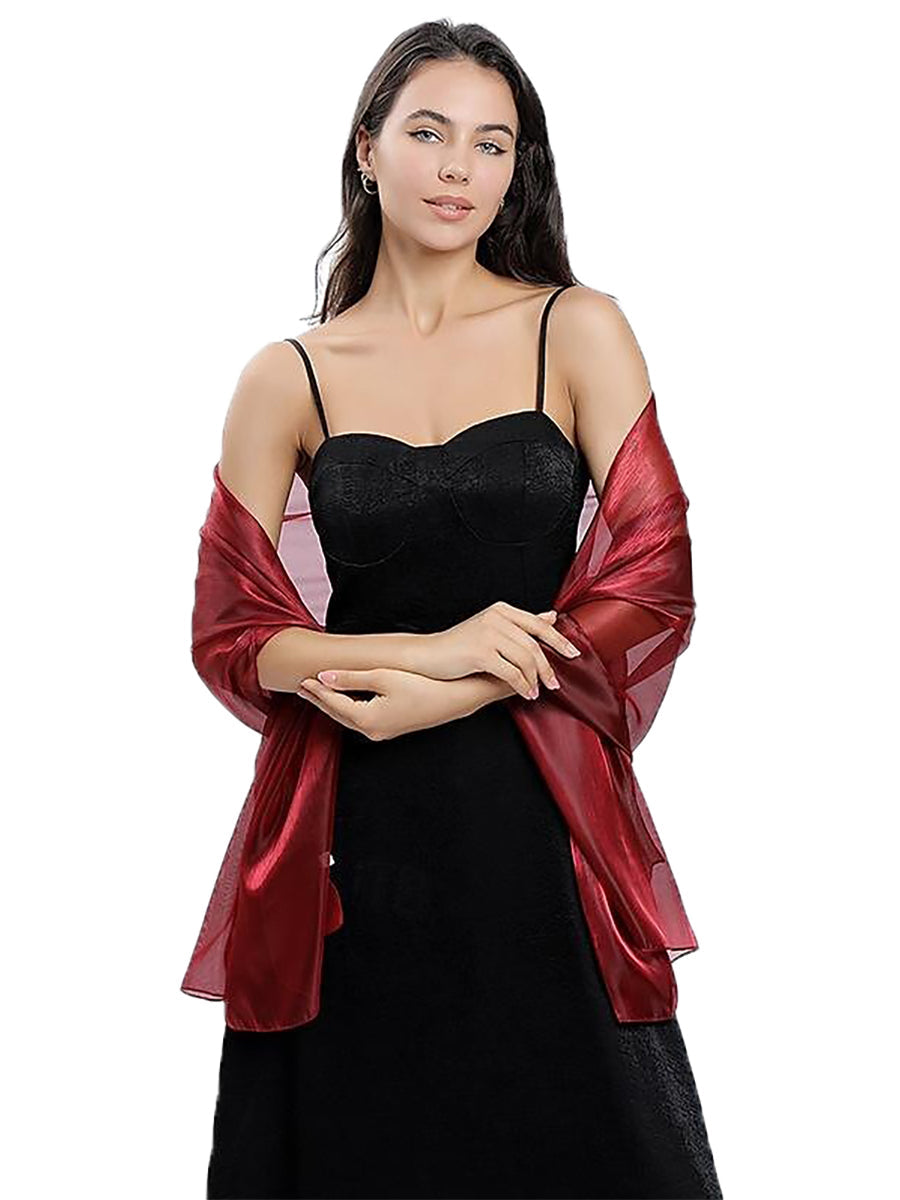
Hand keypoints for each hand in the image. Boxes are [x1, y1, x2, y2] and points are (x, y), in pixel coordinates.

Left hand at [296, 666, 483, 740]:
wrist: (455, 698)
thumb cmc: (422, 685)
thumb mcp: (383, 677)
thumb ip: (350, 678)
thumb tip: (323, 677)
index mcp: (367, 719)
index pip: (333, 704)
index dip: (316, 690)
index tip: (302, 678)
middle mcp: (372, 731)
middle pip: (337, 714)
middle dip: (319, 699)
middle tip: (302, 685)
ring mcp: (382, 731)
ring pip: (349, 717)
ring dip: (333, 704)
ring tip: (318, 691)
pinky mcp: (391, 727)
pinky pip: (361, 718)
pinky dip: (348, 707)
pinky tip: (345, 698)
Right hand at [414, 602, 580, 699]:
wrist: (427, 654)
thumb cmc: (458, 645)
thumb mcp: (492, 628)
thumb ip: (520, 624)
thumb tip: (550, 617)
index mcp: (501, 611)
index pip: (538, 625)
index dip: (558, 640)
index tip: (573, 654)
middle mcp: (496, 618)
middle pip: (533, 644)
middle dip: (547, 667)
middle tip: (555, 683)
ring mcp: (488, 634)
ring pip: (525, 659)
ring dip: (534, 679)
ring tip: (536, 691)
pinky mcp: (480, 652)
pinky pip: (511, 672)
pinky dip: (522, 685)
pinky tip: (525, 693)